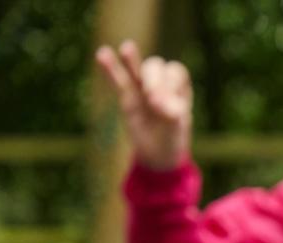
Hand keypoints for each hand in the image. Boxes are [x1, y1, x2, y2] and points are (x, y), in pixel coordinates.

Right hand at [94, 40, 192, 171]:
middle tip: (151, 98)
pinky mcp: (127, 95)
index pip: (175, 72)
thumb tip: (157, 102)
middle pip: (156, 66)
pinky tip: (102, 55)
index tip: (163, 103)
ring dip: (131, 59)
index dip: (169, 82)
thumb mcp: (177, 129)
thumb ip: (172, 114)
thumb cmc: (172, 139)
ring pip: (136, 69)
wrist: (158, 154)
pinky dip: (111, 68)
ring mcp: (143, 87)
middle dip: (153, 78)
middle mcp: (162, 83)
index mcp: (180, 88)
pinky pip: (118, 80)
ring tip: (127, 48)